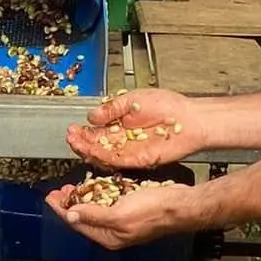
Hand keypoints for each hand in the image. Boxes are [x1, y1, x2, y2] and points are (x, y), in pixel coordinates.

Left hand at [46, 178, 200, 250]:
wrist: (180, 204)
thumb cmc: (156, 212)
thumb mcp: (119, 214)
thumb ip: (93, 215)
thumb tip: (71, 215)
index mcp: (109, 237)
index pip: (76, 223)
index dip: (61, 209)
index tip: (51, 198)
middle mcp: (114, 231)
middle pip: (84, 217)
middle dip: (70, 203)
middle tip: (59, 191)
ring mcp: (122, 220)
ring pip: (96, 208)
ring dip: (83, 197)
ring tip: (73, 188)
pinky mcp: (131, 208)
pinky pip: (109, 201)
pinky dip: (100, 193)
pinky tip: (96, 185)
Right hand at [67, 90, 199, 171]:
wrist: (190, 120)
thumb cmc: (169, 106)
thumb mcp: (134, 99)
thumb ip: (112, 108)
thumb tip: (92, 115)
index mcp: (120, 124)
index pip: (96, 131)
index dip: (83, 131)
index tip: (72, 128)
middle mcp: (122, 140)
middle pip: (95, 144)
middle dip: (80, 141)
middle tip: (70, 136)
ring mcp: (129, 151)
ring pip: (102, 154)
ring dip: (87, 150)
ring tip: (76, 143)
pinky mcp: (137, 160)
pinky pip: (115, 161)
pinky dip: (102, 157)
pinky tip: (92, 151)